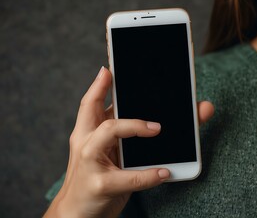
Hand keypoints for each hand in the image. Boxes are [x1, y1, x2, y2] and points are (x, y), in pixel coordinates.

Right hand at [44, 67, 213, 217]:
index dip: (98, 84)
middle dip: (114, 95)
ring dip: (135, 127)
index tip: (108, 69)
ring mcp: (90, 162)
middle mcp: (85, 143)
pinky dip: (149, 174)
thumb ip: (126, 134)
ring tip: (158, 129)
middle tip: (142, 88)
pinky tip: (165, 172)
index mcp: (88, 133)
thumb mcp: (106, 153)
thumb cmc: (96, 177)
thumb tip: (156, 122)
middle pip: (95, 110)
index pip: (89, 103)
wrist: (76, 212)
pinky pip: (128, 177)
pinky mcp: (100, 185)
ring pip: (109, 133)